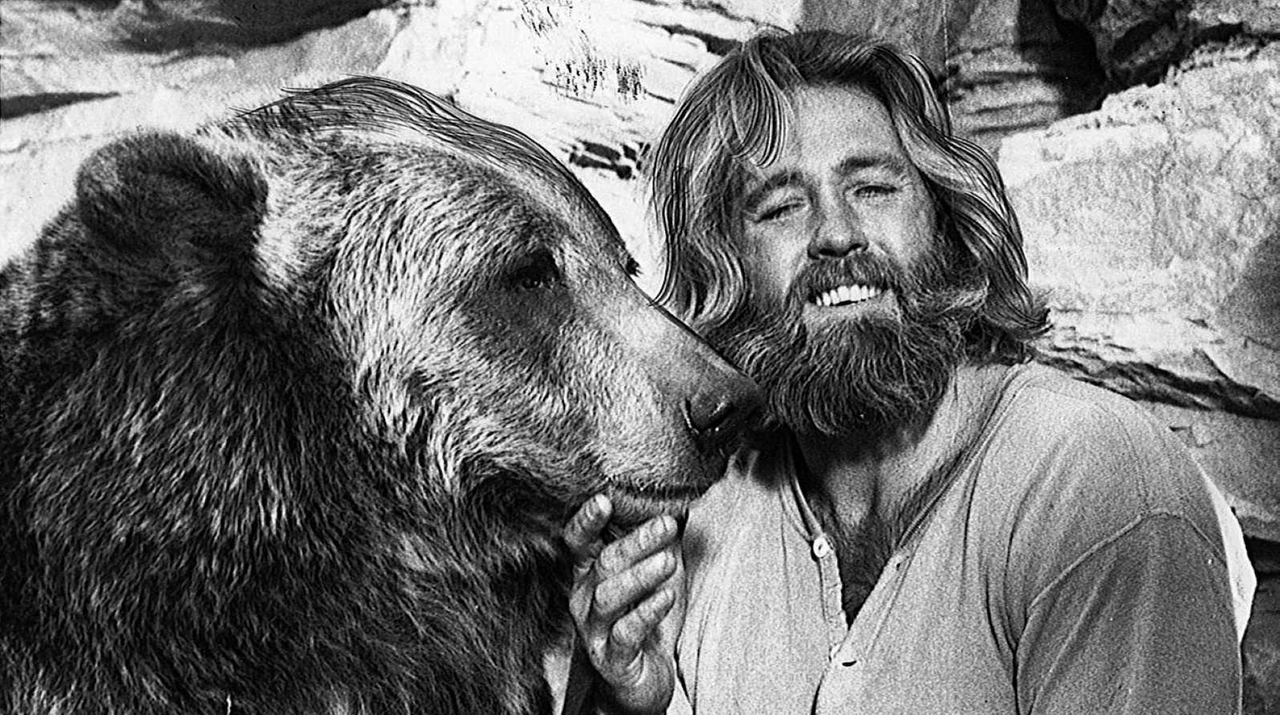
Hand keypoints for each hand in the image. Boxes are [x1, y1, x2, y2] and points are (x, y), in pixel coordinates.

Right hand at [564, 495, 684, 713]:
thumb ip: (654, 544)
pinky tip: (666, 597)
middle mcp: (585, 599)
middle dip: (636, 541)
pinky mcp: (612, 658)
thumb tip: (678, 501)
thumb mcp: (649, 577)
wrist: (639, 680)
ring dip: (640, 576)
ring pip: (610, 596)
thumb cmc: (644, 620)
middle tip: (666, 524)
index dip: (587, 520)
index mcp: (588, 574)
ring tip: (667, 561)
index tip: (605, 499)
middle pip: (604, 563)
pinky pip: (626, 632)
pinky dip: (646, 612)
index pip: (578, 542)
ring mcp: (596, 630)